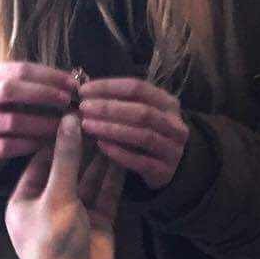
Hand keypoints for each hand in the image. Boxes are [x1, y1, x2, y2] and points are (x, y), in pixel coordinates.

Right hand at [0, 61, 75, 170]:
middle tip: (68, 102)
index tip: (74, 85)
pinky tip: (47, 145)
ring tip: (63, 127)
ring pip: (12, 121)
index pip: (20, 70)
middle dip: (44, 94)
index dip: (49, 76)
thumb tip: (75, 84)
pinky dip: (30, 145)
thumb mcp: (17, 96)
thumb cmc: (8, 115)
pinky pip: (7, 146)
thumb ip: (39, 87)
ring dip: (42, 124)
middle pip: (10, 90)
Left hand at [4, 115, 121, 258]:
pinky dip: (113, 175)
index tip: (69, 110)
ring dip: (99, 157)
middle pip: (66, 167)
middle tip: (95, 113)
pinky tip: (122, 151)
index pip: (39, 159)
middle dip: (80, 144)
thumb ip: (65, 158)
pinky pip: (105, 193)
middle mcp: (49, 203)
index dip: (55, 136)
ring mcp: (75, 213)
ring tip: (112, 126)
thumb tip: (69, 121)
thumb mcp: (57, 197)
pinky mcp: (98, 221)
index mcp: (24, 199)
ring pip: (88, 178)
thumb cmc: (53, 246)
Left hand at [78, 76, 188, 190]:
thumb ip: (120, 103)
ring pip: (143, 136)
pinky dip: (119, 152)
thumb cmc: (146, 135)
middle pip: (142, 111)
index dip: (109, 87)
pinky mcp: (165, 171)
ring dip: (112, 129)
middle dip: (109, 108)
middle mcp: (175, 125)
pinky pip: (141, 161)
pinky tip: (100, 145)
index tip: (84, 90)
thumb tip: (86, 92)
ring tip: (87, 125)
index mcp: (168, 104)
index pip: (138, 88)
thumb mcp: (140, 114)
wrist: (169, 168)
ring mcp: (173, 149)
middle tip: (83, 108)